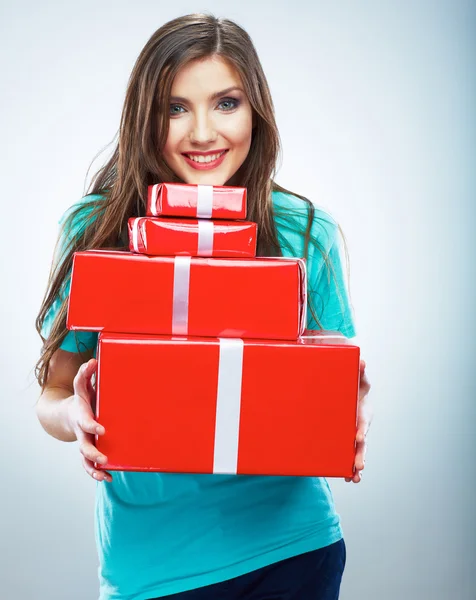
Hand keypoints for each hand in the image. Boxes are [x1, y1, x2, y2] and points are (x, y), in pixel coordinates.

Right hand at [69, 358, 112, 482]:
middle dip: (93, 453)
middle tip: (104, 459)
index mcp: (81, 416)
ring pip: (85, 459)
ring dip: (93, 468)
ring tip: (104, 474)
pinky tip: (108, 478)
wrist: (69, 414)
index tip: (103, 430)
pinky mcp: (88, 450)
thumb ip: (85, 374)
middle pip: (84, 446)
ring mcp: (84, 443)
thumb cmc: (81, 399)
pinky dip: (96, 473)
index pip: (85, 422)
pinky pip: (89, 465)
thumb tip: (93, 361)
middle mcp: (81, 432)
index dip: (93, 426)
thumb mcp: (82, 386)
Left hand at [345, 359, 372, 483]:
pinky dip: (350, 467)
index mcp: (363, 413)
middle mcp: (361, 427)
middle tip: (360, 466)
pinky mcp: (348, 441)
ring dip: (358, 465)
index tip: (358, 437)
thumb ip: (360, 371)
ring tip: (355, 479)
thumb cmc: (356, 387)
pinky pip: (350, 455)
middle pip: (363, 443)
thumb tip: (362, 360)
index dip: (362, 429)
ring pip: (358, 453)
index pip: (364, 422)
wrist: (353, 396)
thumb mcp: (359, 379)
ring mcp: (355, 435)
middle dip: (361, 454)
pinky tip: (348, 478)